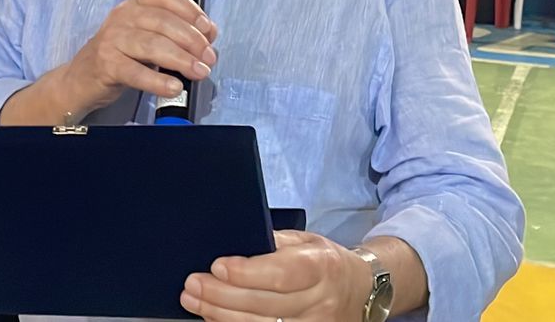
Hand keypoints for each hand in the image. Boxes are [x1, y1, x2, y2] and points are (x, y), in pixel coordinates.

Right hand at [57, 0, 217, 114]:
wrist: (82, 78)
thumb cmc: (121, 55)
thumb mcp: (148, 36)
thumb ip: (176, 32)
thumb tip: (208, 37)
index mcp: (136, 3)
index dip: (191, 10)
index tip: (209, 30)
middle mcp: (123, 15)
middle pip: (163, 22)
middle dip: (192, 40)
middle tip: (209, 58)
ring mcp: (112, 39)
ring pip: (152, 45)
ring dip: (181, 59)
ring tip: (199, 72)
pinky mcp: (106, 64)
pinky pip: (135, 71)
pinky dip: (157, 80)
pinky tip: (174, 87)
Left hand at [181, 231, 370, 321]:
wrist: (361, 290)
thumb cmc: (325, 261)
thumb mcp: (306, 240)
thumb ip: (272, 242)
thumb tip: (234, 242)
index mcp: (321, 266)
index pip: (280, 274)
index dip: (246, 273)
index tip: (217, 267)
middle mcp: (319, 301)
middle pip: (264, 304)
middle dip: (221, 295)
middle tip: (193, 285)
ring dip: (220, 315)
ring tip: (194, 301)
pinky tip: (214, 317)